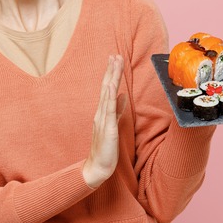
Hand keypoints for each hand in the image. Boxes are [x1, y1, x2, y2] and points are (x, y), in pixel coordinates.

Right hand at [82, 55, 126, 188]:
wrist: (98, 166)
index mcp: (103, 112)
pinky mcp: (108, 128)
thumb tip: (124, 96)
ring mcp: (103, 119)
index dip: (111, 74)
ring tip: (115, 65)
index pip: (108, 89)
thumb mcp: (114, 124)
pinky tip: (115, 89)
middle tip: (115, 55)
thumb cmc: (106, 147)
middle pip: (106, 87)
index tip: (115, 60)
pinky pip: (109, 110)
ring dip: (112, 79)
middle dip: (111, 71)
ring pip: (107, 94)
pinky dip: (111, 98)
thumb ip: (118, 110)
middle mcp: (100, 112)